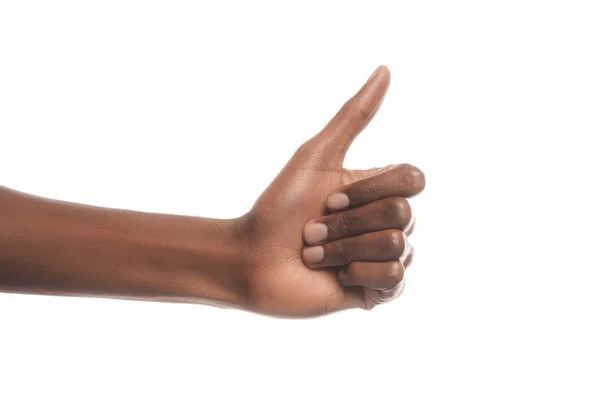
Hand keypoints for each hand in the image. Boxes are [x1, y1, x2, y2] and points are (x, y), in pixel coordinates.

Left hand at [237, 66, 424, 316]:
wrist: (252, 260)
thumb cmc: (278, 208)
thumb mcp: (316, 156)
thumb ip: (353, 116)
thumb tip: (385, 69)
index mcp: (375, 190)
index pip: (412, 180)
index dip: (370, 191)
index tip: (329, 198)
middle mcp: (384, 221)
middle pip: (404, 214)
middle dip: (348, 223)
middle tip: (314, 230)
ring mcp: (382, 256)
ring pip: (398, 247)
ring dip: (345, 250)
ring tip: (315, 254)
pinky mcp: (378, 289)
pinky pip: (394, 278)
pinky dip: (357, 275)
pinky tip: (335, 278)